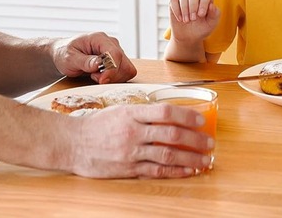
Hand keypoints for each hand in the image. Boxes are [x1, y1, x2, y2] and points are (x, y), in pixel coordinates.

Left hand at [52, 32, 136, 83]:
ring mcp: (116, 52)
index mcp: (99, 38)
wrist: (63, 54)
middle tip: (94, 76)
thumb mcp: (69, 58)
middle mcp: (111, 43)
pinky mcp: (117, 60)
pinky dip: (114, 78)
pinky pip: (125, 72)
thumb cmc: (64, 54)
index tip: (102, 80)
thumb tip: (99, 64)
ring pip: (127, 69)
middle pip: (124, 63)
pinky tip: (100, 76)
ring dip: (113, 77)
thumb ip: (84, 61)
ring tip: (95, 75)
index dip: (111, 69)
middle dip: (112, 75)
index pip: (115, 53)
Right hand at [68, 104, 213, 178]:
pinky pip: (156, 171)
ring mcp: (130, 152)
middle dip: (195, 139)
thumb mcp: (121, 110)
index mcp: (132, 113)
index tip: (201, 121)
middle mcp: (133, 132)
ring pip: (167, 155)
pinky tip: (188, 171)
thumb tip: (173, 114)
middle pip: (171, 135)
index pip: (165, 112)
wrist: (71, 143)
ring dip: (190, 158)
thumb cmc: (98, 125)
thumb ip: (145, 113)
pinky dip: (175, 172)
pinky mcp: (127, 168)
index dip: (187, 116)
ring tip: (205, 160)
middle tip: (210, 143)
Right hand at [169, 0, 219, 44]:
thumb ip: (214, 14)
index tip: (201, 15)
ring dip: (184, 7)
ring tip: (187, 21)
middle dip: (193, 4)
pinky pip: (173, 0)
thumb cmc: (202, 28)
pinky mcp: (174, 2)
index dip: (204, 3)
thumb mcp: (211, 24)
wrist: (189, 37)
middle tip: (193, 18)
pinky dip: (176, 9)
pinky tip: (180, 19)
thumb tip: (212, 5)